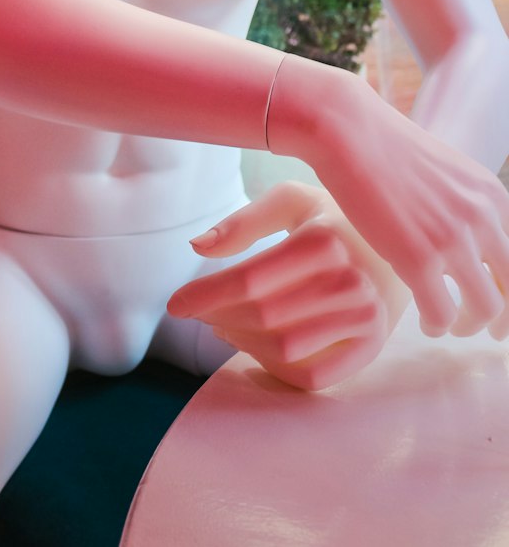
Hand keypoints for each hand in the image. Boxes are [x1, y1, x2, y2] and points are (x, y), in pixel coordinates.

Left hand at [167, 182, 409, 390]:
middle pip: (261, 316)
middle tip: (198, 311)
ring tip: (223, 325)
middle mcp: (350, 281)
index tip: (174, 304)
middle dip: (217, 317)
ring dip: (241, 341)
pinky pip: (313, 376)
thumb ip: (244, 221)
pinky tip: (255, 346)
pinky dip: (274, 367)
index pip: (250, 279)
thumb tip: (197, 246)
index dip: (205, 295)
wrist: (402, 245)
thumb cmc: (335, 219)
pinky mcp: (373, 346)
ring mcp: (366, 318)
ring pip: (283, 348)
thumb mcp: (292, 200)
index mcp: (324, 240)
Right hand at [272, 63, 508, 340]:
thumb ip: (464, 203)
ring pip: (486, 308)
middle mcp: (482, 217)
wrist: (346, 129)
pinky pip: (442, 313)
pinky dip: (437, 325)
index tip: (501, 297)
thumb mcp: (444, 170)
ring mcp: (452, 239)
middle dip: (505, 316)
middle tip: (492, 330)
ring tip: (451, 325)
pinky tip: (425, 322)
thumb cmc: (382, 145)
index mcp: (491, 194)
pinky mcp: (418, 258)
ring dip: (471, 325)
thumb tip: (467, 237)